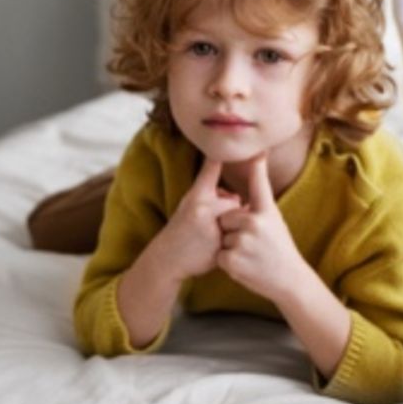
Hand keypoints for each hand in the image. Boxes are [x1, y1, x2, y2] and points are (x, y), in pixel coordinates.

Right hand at [146, 156, 243, 281]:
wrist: (166, 259)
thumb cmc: (181, 229)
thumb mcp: (188, 204)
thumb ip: (210, 194)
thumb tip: (234, 192)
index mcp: (196, 195)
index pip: (211, 169)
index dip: (222, 154)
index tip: (232, 144)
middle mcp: (204, 207)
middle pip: (233, 200)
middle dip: (228, 211)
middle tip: (205, 224)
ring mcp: (212, 226)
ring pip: (236, 218)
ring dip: (230, 225)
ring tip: (208, 235)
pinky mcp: (219, 243)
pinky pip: (235, 235)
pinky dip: (229, 240)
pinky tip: (212, 246)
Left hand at [214, 152, 307, 301]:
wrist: (289, 279)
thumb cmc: (280, 248)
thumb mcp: (275, 221)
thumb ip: (260, 202)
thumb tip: (255, 176)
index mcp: (267, 212)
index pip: (259, 183)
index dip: (256, 165)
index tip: (255, 150)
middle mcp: (255, 223)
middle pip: (226, 217)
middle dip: (232, 230)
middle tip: (253, 243)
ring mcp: (244, 242)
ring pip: (222, 238)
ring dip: (230, 248)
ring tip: (250, 256)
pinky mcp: (233, 260)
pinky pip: (220, 256)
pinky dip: (228, 263)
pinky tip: (245, 266)